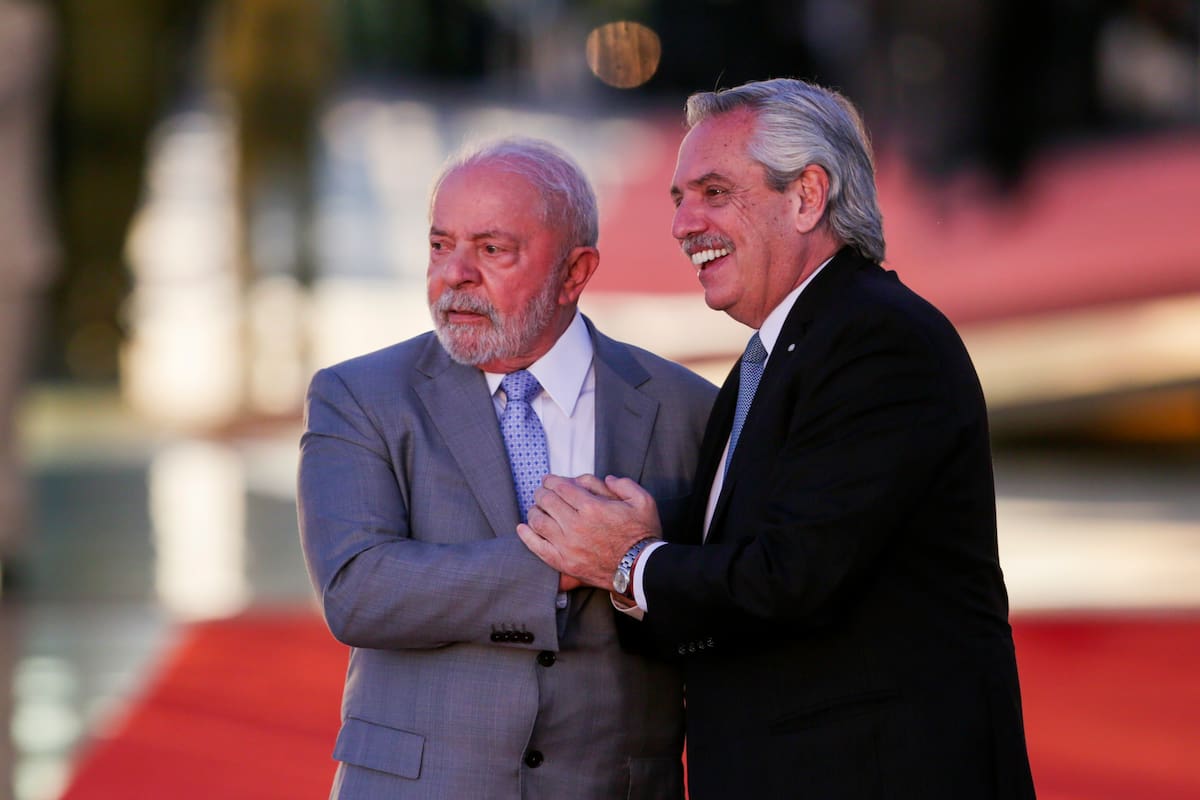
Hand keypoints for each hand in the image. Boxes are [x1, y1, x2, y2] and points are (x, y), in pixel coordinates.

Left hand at [517, 474, 661, 588]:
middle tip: (542, 492)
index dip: (552, 481)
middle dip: (542, 493)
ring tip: (536, 508)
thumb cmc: (643, 534)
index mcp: (592, 507)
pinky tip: (522, 528)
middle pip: (547, 501)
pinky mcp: (564, 563)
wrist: (640, 569)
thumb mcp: (643, 500)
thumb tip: (605, 479)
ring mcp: (567, 545)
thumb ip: (623, 484)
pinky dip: (526, 536)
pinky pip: (537, 547)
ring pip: (538, 522)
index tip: (549, 480)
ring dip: (534, 511)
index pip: (561, 487)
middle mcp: (576, 525)